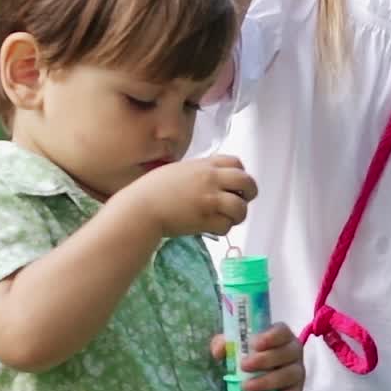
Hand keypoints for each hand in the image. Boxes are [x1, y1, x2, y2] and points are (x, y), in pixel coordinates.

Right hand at [121, 155, 256, 238]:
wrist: (140, 208)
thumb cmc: (152, 189)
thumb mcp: (178, 170)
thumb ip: (198, 172)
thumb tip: (211, 178)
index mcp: (205, 165)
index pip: (237, 162)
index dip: (240, 173)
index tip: (235, 184)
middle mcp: (211, 179)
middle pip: (247, 182)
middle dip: (249, 193)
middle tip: (241, 201)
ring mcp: (210, 199)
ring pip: (241, 207)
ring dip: (238, 215)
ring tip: (228, 218)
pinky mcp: (205, 219)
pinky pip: (227, 225)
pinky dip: (224, 228)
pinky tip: (214, 227)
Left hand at [211, 322, 304, 390]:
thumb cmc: (244, 361)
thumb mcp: (231, 351)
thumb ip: (223, 345)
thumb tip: (219, 349)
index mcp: (280, 336)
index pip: (282, 331)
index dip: (270, 336)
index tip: (253, 344)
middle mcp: (293, 351)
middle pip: (287, 352)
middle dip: (265, 359)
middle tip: (243, 366)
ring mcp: (297, 372)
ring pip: (289, 374)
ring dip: (267, 381)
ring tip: (246, 387)